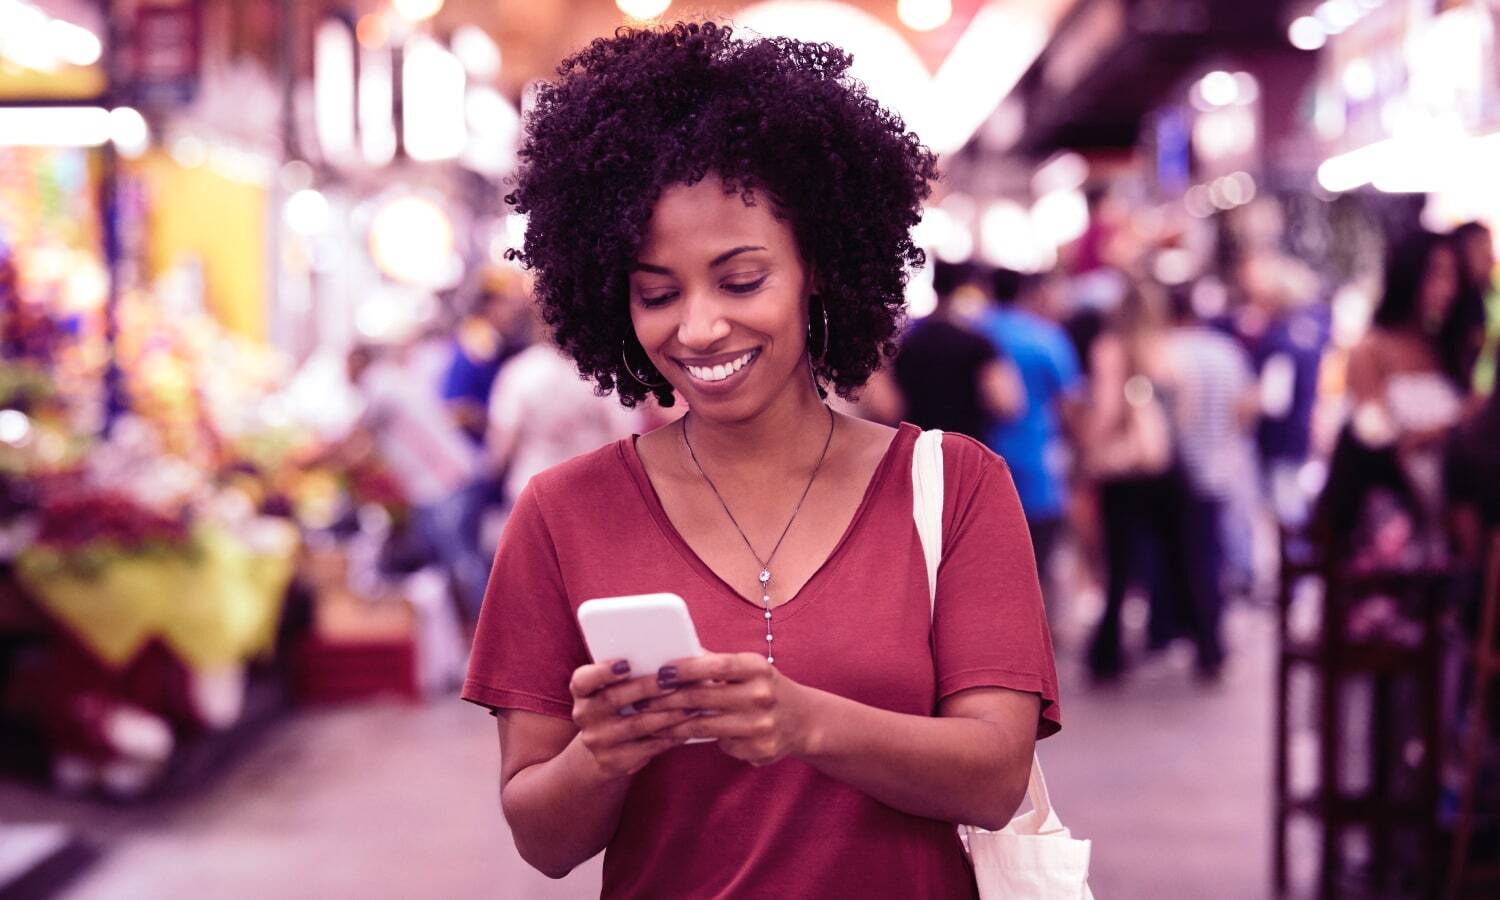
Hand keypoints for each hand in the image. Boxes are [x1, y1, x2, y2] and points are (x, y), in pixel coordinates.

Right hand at [569, 660, 696, 779]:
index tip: (626, 664)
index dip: (603, 672)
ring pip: (636, 724)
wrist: (603, 751)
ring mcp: (597, 740)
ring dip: (666, 713)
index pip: (584, 680)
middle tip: (673, 678)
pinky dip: (670, 736)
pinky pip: (647, 747)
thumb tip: (674, 653)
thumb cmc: (620, 707)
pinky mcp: (614, 761)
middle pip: (613, 699)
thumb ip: (634, 671)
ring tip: (691, 704)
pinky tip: (688, 727)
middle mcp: (584, 714)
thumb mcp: (614, 689)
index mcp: (582, 691)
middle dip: (645, 687)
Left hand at [648, 652, 814, 766]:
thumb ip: (714, 663)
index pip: (717, 666)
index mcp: (758, 668)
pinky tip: (681, 737)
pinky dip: (700, 741)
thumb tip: (674, 651)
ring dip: (672, 724)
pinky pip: (719, 745)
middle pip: (704, 698)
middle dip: (667, 699)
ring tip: (649, 720)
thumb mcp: (748, 669)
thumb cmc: (763, 687)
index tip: (660, 671)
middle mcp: (762, 696)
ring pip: (704, 727)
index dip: (686, 668)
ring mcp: (762, 726)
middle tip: (641, 699)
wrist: (804, 720)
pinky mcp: (759, 750)